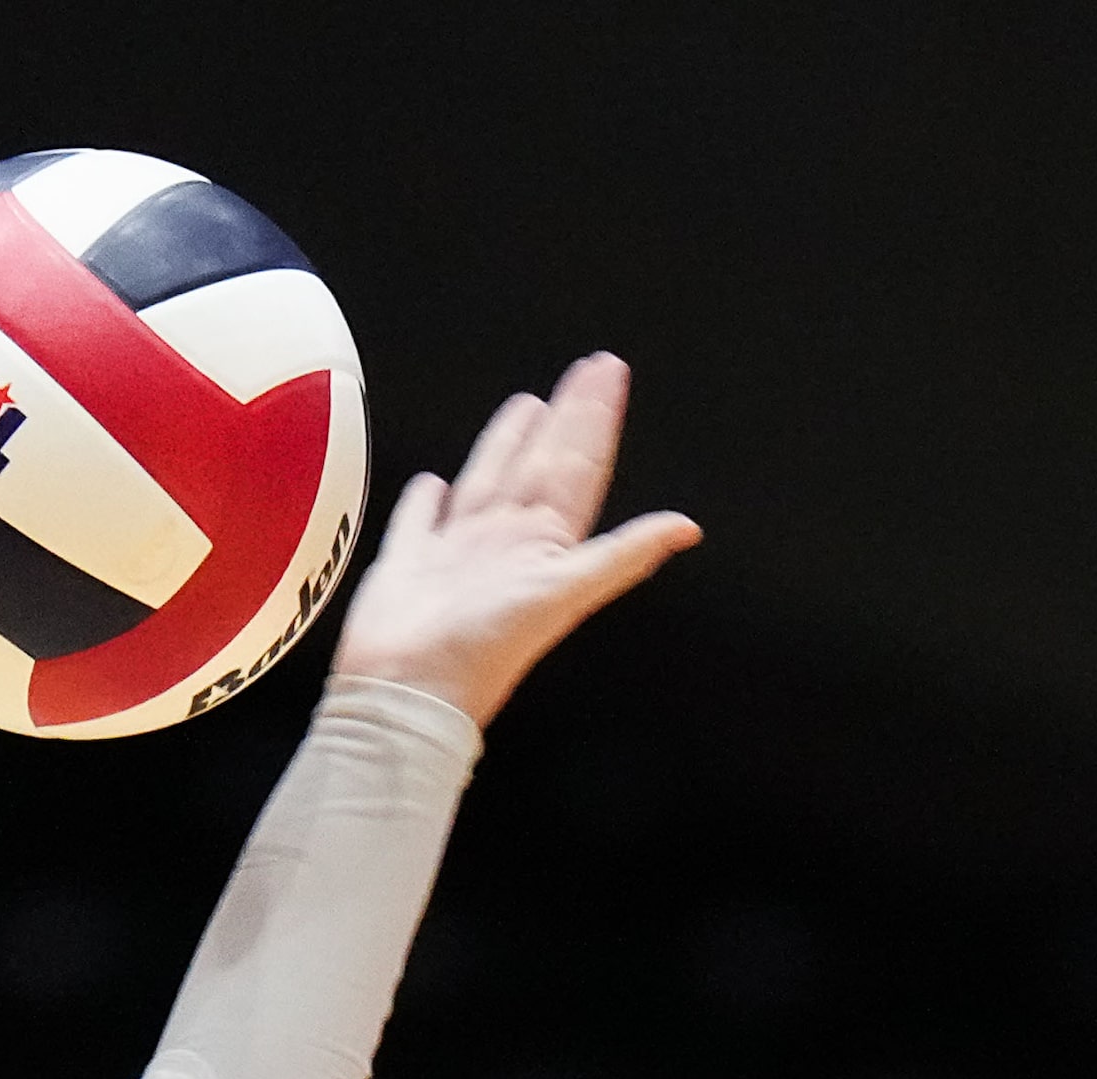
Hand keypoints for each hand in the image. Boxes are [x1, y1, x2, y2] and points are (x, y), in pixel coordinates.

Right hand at [329, 353, 699, 728]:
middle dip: (566, 417)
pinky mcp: (410, 564)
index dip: (595, 420)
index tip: (608, 375)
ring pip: (490, 480)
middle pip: (542, 463)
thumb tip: (687, 527)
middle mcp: (505, 542)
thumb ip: (623, 555)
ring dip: (508, 443)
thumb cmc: (483, 650)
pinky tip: (433, 481)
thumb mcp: (564, 594)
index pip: (579, 467)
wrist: (409, 690)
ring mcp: (458, 552)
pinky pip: (421, 520)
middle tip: (588, 371)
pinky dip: (426, 500)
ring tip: (527, 406)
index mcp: (543, 543)